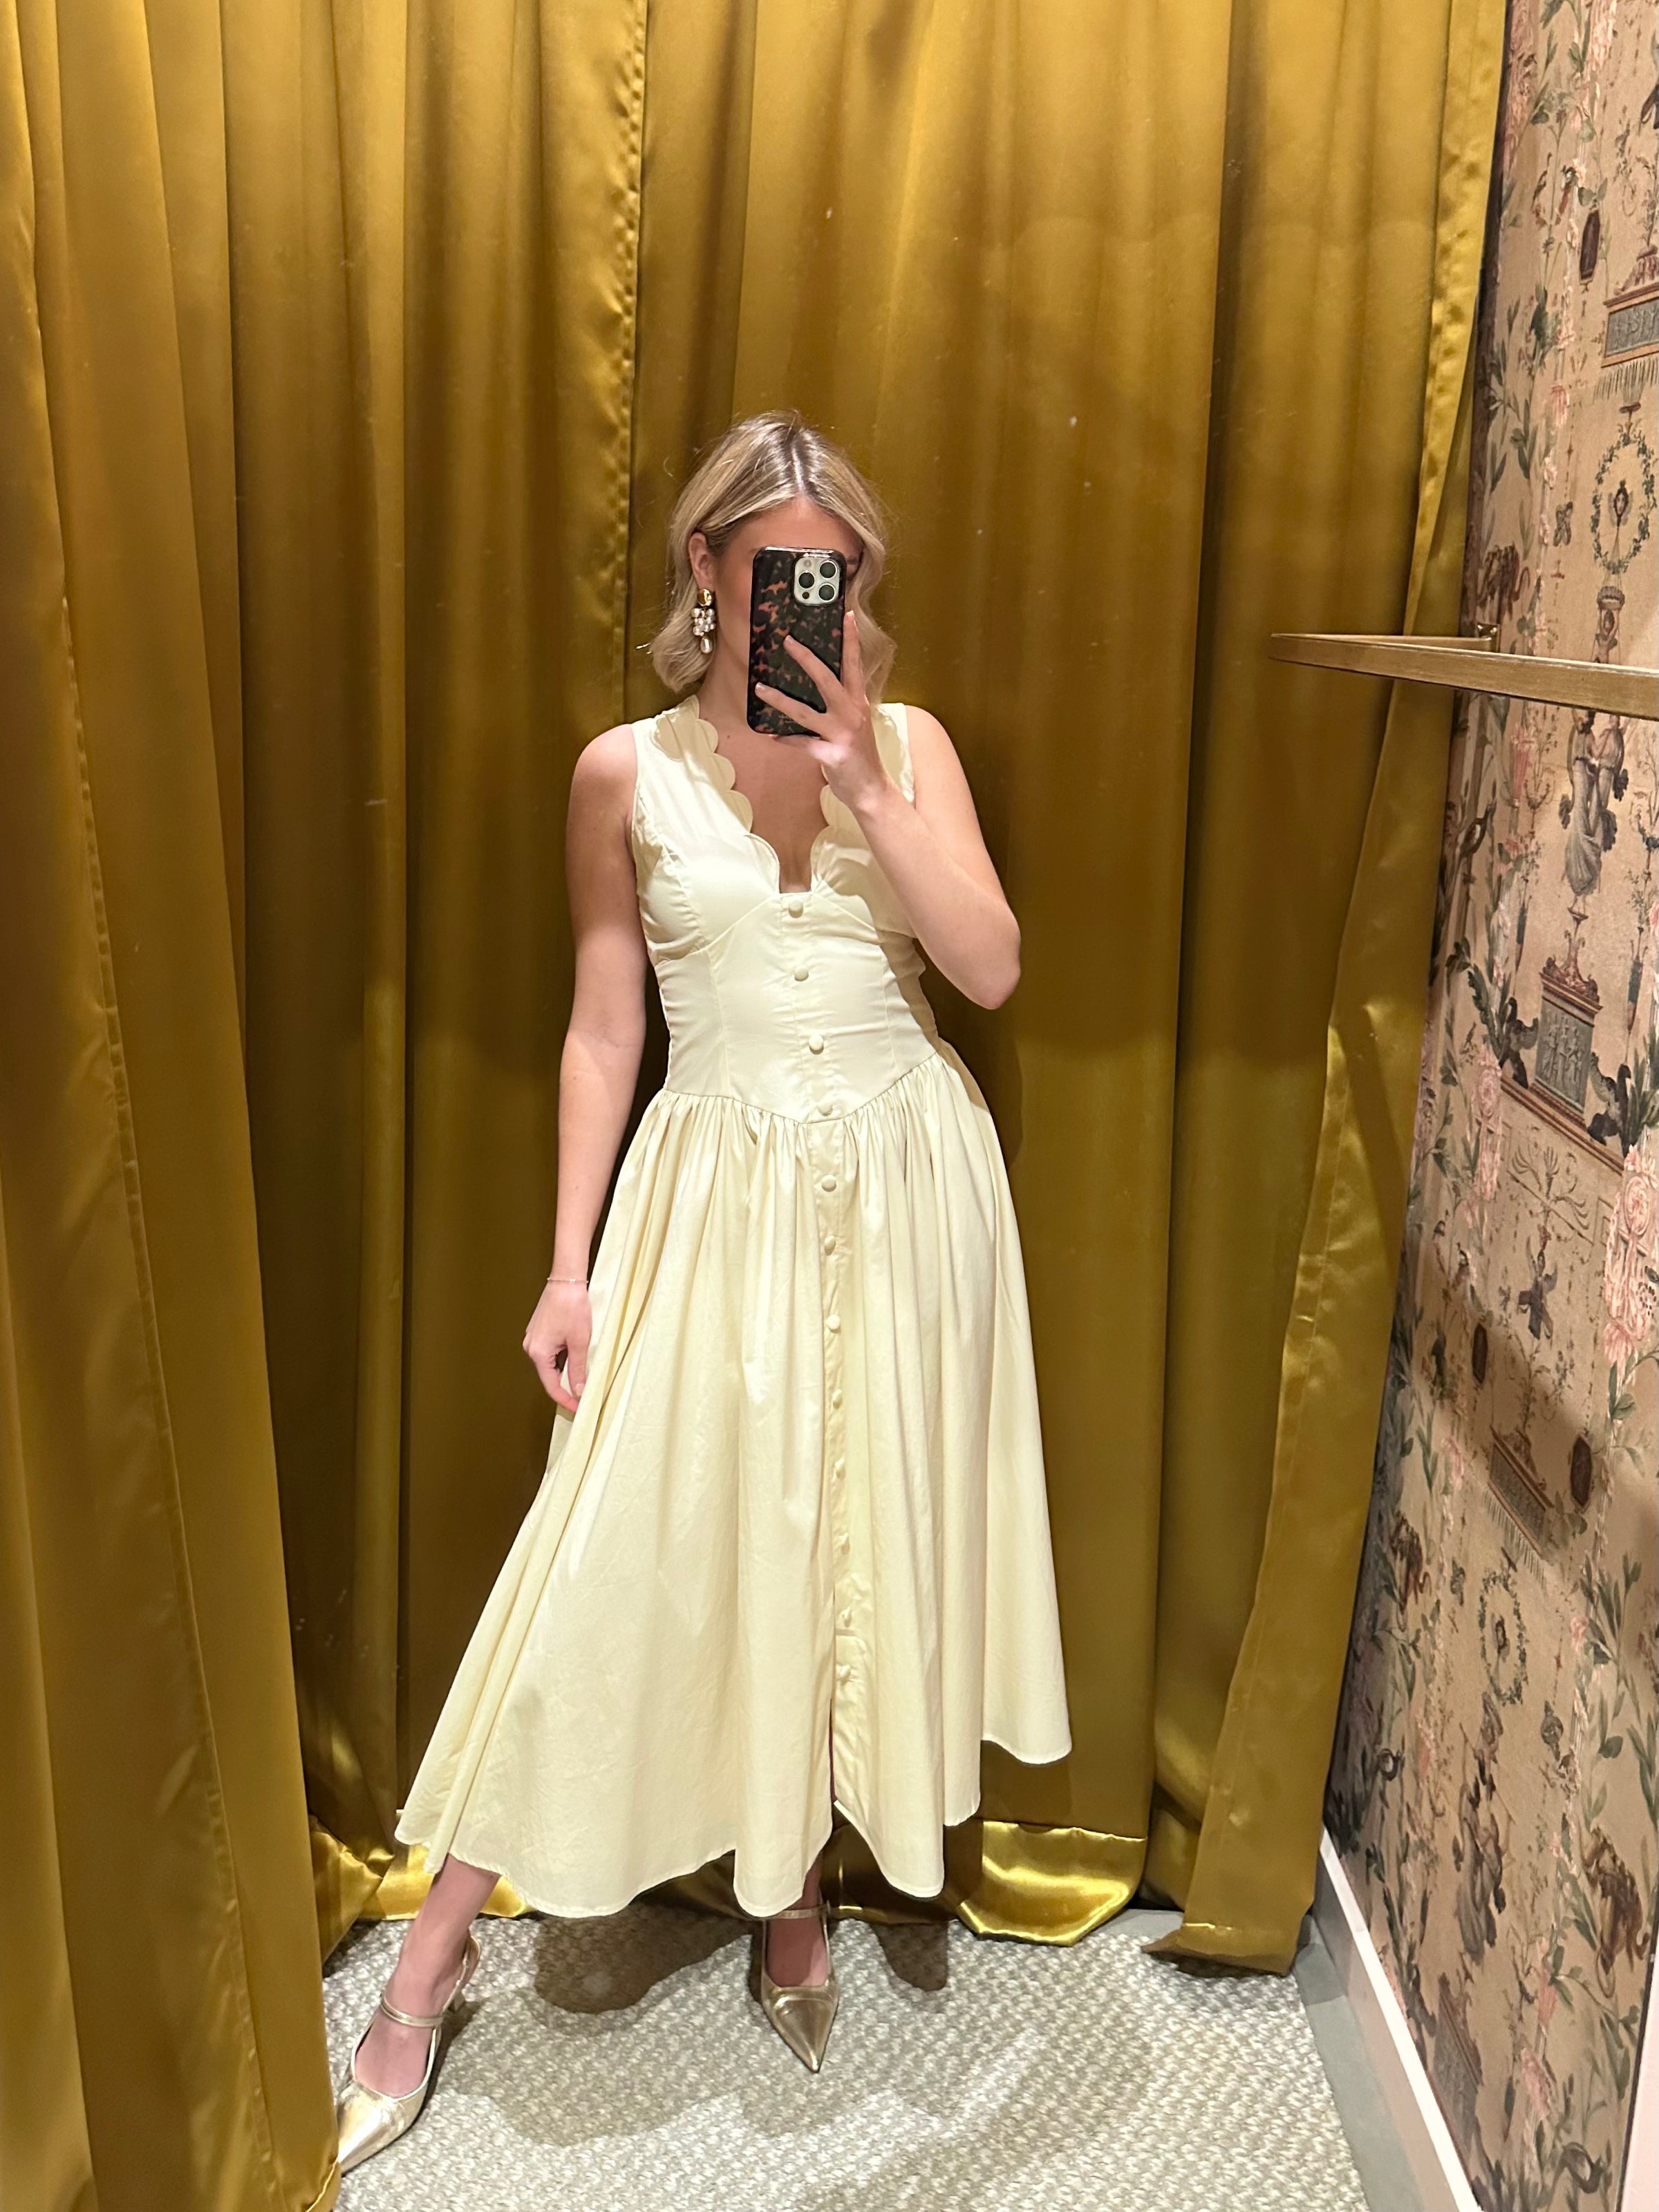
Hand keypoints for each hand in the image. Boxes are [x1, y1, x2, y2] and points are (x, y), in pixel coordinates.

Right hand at [523, 1279, 589, 1411]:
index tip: (578, 1409)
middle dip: (566, 1385)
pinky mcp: (538, 1331)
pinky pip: (550, 1352)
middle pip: (549, 1375)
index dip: (566, 1400)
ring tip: (583, 1372)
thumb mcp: (580, 1342)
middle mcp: (531, 1347)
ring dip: (565, 1369)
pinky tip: (575, 1354)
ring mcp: (533, 1338)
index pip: (551, 1386)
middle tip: (583, 1395)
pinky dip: (562, 1357)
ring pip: (550, 1363)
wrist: (566, 1280)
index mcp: (538, 1352)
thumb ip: (578, 1369)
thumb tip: (579, 1391)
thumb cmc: (572, 1307)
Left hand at [753, 611, 893, 815]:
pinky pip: (801, 744)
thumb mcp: (855, 723)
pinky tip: (770, 735)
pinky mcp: (831, 756)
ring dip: (779, 700)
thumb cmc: (859, 755)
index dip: (851, 640)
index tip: (848, 615)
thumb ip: (841, 704)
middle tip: (788, 641)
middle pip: (827, 679)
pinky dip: (785, 739)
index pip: (855, 665)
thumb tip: (816, 685)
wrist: (871, 790)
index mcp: (858, 703)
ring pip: (805, 712)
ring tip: (760, 689)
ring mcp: (842, 735)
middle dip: (806, 659)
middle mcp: (851, 714)